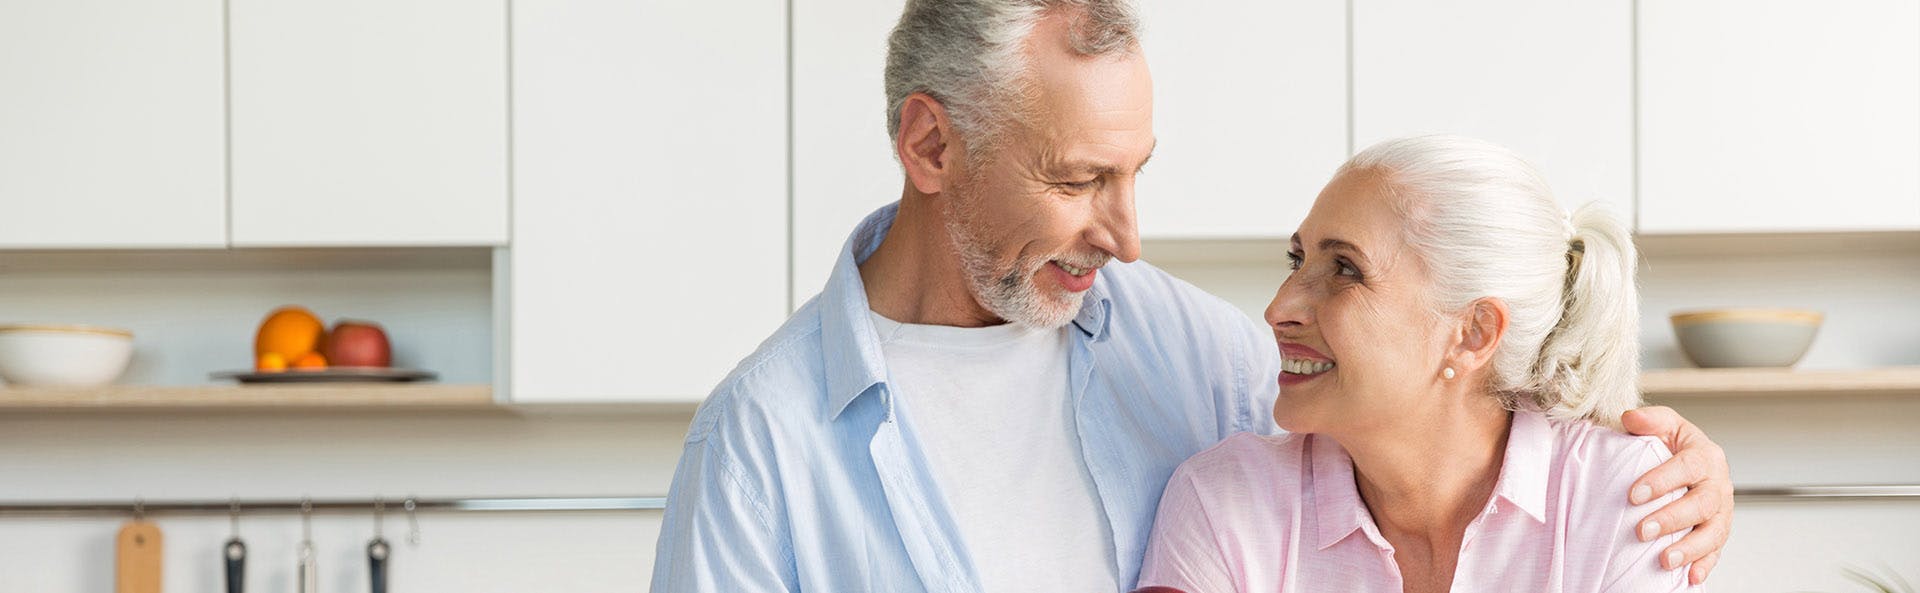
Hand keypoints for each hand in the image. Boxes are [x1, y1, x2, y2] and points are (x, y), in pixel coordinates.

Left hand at [1621, 405, 1733, 585]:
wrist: (1688, 464)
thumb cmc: (1673, 446)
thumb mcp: (1664, 425)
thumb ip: (1650, 420)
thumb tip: (1630, 418)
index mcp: (1706, 456)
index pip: (1687, 467)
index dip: (1662, 481)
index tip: (1634, 494)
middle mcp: (1718, 485)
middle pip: (1702, 504)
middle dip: (1672, 519)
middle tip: (1642, 530)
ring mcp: (1721, 511)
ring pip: (1713, 532)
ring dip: (1690, 548)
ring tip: (1665, 560)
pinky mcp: (1717, 532)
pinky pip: (1715, 552)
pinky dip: (1704, 566)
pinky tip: (1689, 577)